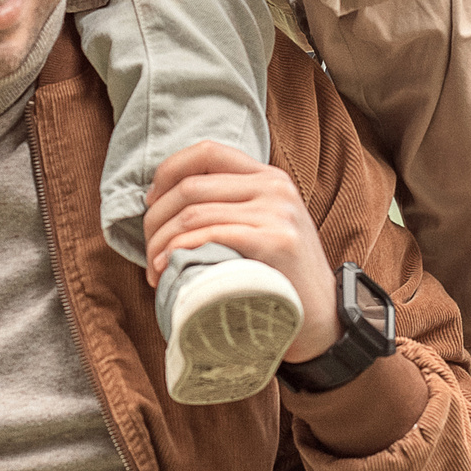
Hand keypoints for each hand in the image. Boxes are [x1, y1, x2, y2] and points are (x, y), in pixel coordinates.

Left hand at [142, 142, 338, 362]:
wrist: (322, 319)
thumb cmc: (280, 276)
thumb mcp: (263, 225)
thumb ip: (231, 205)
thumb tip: (165, 201)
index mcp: (269, 177)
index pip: (207, 152)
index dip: (168, 172)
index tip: (151, 203)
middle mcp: (274, 186)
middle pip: (191, 185)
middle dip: (155, 218)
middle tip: (147, 250)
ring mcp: (276, 212)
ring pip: (193, 211)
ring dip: (160, 242)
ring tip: (154, 268)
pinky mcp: (274, 241)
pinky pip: (209, 234)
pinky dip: (178, 250)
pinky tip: (167, 269)